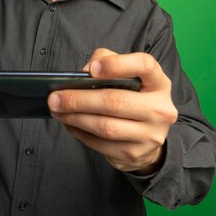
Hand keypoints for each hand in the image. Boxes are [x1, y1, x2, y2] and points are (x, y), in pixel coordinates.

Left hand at [48, 48, 177, 174]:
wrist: (150, 137)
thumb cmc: (133, 97)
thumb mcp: (129, 76)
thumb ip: (108, 61)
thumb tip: (85, 71)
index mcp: (159, 83)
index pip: (144, 66)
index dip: (117, 65)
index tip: (92, 69)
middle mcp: (159, 109)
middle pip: (115, 101)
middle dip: (79, 99)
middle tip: (55, 97)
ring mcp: (149, 135)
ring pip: (105, 127)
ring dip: (75, 118)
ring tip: (57, 111)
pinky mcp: (134, 154)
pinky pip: (100, 144)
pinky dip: (80, 133)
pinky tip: (69, 123)